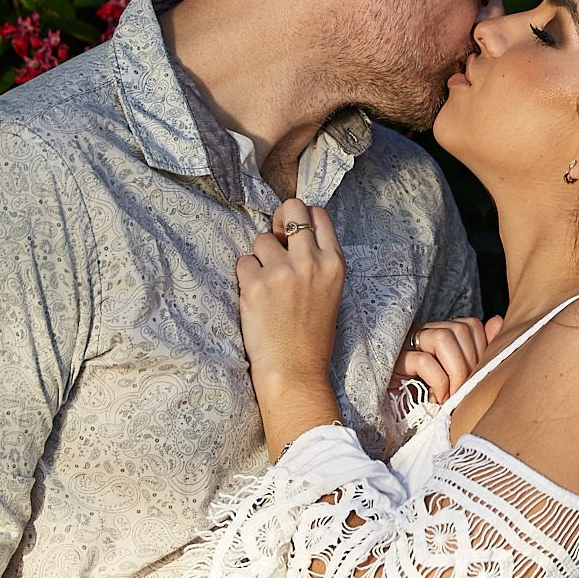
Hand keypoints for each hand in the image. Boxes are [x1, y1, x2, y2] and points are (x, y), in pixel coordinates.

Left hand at [237, 198, 345, 401]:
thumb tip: (288, 233)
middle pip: (291, 208)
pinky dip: (245, 277)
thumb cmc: (312, 334)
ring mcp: (283, 271)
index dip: (301, 217)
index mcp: (335, 263)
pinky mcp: (255, 284)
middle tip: (275, 242)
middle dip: (279, 219)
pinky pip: (243, 262)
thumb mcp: (331, 290)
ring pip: (262, 239)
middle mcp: (311, 261)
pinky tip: (256, 297)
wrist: (295, 369)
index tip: (291, 232)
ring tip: (267, 285)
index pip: (318, 213)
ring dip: (260, 258)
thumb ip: (317, 259)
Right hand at [393, 316, 502, 403]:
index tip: (478, 377)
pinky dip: (438, 382)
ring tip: (453, 394)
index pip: (471, 325)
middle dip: (471, 363)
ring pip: (443, 338)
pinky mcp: (395, 361)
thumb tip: (497, 322)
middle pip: (460, 329)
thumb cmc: (431, 396)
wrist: (395, 416)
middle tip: (467, 390)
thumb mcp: (459, 376)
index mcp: (441, 334)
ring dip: (456, 370)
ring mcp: (408, 345)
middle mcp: (425, 333)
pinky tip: (438, 398)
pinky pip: (423, 361)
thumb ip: (479, 349)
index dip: (482, 349)